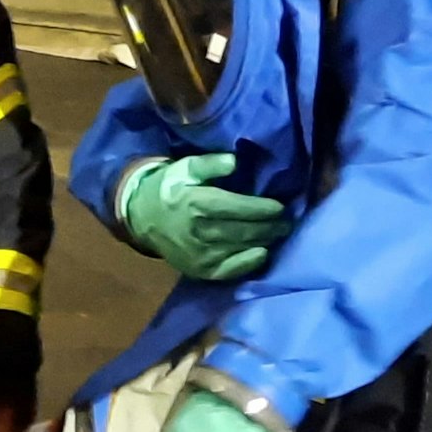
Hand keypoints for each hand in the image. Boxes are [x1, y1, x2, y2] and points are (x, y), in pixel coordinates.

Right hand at [122, 155, 290, 280]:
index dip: (265, 209)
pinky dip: (250, 262)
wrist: (142, 218)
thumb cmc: (170, 189)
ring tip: (280, 233)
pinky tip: (263, 253)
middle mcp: (201, 232)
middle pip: (246, 230)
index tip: (282, 207)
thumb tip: (235, 161)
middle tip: (289, 221)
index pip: (241, 209)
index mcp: (198, 204)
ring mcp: (201, 254)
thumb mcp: (185, 168)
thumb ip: (210, 164)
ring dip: (265, 241)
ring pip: (242, 248)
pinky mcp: (201, 270)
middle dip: (272, 226)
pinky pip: (231, 270)